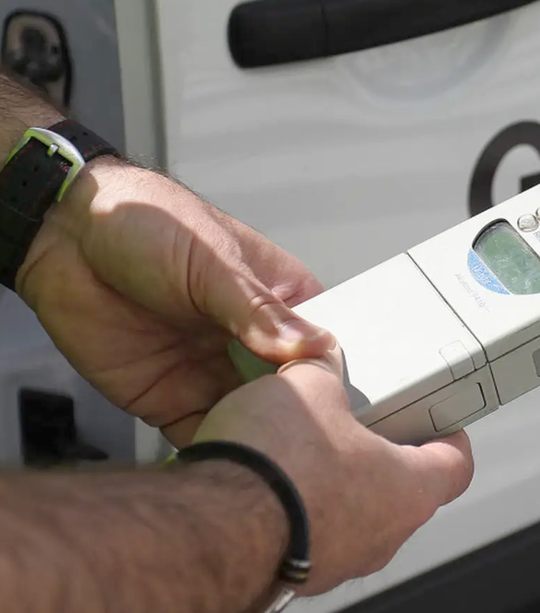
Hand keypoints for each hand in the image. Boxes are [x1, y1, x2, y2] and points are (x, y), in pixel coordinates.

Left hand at [15, 156, 335, 446]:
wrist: (64, 235)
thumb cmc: (148, 222)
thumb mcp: (212, 262)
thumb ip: (258, 310)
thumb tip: (311, 346)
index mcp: (277, 299)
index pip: (320, 347)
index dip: (328, 378)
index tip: (333, 405)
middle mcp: (250, 341)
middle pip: (289, 394)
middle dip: (295, 418)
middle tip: (299, 441)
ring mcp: (211, 372)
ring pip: (250, 421)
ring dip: (256, 438)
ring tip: (267, 459)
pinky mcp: (170, 399)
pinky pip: (202, 435)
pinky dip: (215, 452)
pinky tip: (225, 460)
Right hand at [192, 345, 474, 594]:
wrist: (212, 526)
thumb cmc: (278, 465)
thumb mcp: (310, 387)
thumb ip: (324, 370)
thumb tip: (318, 360)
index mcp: (409, 489)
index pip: (456, 466)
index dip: (449, 438)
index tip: (441, 421)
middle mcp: (383, 536)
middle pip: (403, 492)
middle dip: (381, 456)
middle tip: (360, 423)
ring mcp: (339, 561)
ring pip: (354, 518)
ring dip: (335, 487)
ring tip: (303, 450)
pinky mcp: (293, 574)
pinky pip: (306, 536)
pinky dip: (294, 511)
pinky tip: (265, 484)